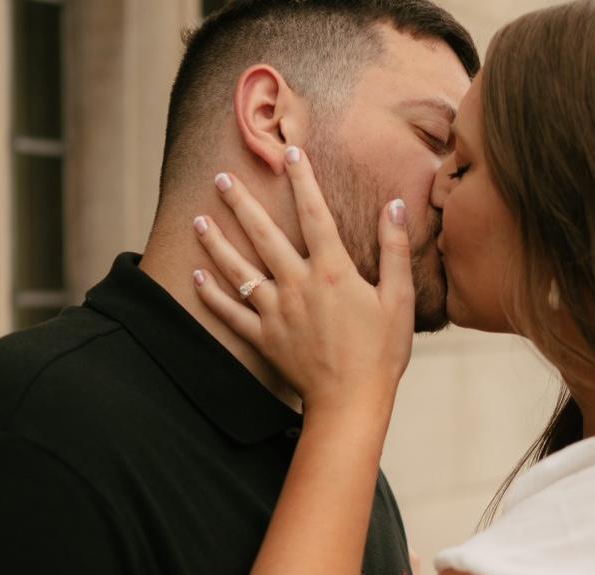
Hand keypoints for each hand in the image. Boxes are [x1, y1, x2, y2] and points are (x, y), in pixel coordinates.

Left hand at [191, 148, 413, 412]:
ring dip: (217, 243)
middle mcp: (298, 285)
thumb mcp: (398, 300)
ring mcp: (276, 312)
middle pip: (263, 234)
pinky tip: (196, 277)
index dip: (302, 179)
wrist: (351, 403)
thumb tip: (395, 206)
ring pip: (238, 270)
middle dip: (241, 203)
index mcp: (332, 271)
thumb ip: (394, 250)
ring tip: (199, 220)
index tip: (289, 151)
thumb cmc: (380, 354)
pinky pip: (230, 313)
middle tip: (220, 177)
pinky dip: (211, 296)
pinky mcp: (264, 338)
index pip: (314, 213)